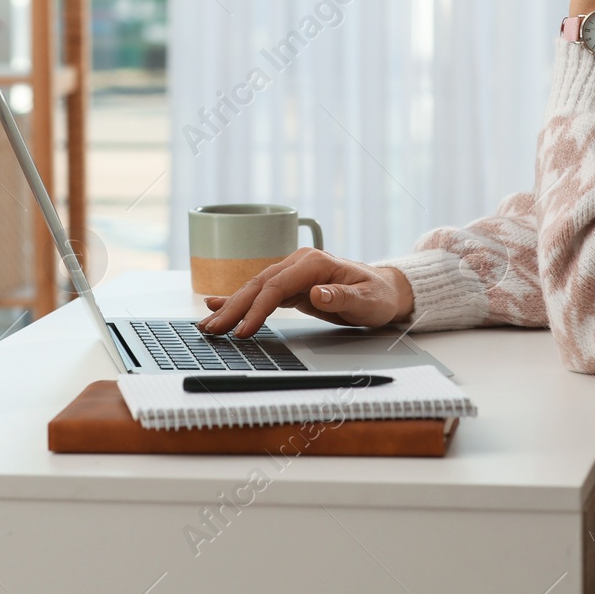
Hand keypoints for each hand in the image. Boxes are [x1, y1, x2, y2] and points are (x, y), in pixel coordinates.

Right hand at [196, 247, 413, 337]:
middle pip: (259, 286)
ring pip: (255, 289)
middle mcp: (299, 263)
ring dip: (231, 307)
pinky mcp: (291, 286)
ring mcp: (293, 273)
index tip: (244, 330)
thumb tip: (317, 293)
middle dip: (233, 308)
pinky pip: (261, 293)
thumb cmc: (378, 295)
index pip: (277, 286)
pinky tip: (218, 304)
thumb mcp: (367, 300)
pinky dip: (239, 299)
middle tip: (212, 329)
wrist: (385, 289)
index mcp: (314, 263)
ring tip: (208, 323)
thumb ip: (341, 296)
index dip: (258, 309)